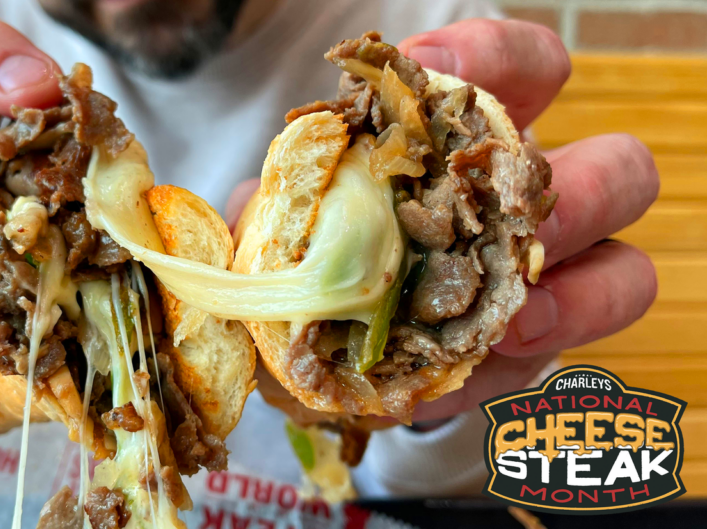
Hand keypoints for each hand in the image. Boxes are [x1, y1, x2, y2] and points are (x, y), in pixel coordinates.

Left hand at [227, 19, 658, 423]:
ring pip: (623, 272)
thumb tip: (273, 201)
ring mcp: (539, 284)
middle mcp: (522, 203)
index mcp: (470, 143)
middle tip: (515, 225)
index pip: (525, 69)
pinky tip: (454, 374)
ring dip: (574, 297)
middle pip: (617, 170)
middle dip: (582, 192)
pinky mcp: (525, 356)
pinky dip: (507, 369)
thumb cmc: (308, 254)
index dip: (495, 60)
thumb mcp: (283, 215)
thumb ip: (286, 199)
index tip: (432, 71)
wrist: (315, 348)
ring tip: (507, 324)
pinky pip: (553, 362)